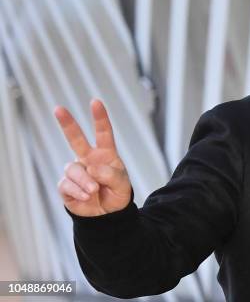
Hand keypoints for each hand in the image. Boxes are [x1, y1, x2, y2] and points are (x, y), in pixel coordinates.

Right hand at [55, 99, 131, 216]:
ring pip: (73, 169)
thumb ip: (111, 174)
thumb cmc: (117, 194)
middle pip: (76, 138)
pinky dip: (78, 191)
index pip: (103, 133)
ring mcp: (76, 172)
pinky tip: (86, 197)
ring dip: (85, 181)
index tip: (95, 102)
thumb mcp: (122, 184)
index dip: (100, 118)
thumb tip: (91, 168)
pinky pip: (67, 184)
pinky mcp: (66, 186)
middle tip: (58, 108)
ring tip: (94, 191)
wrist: (107, 216)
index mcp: (105, 154)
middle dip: (67, 123)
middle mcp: (88, 159)